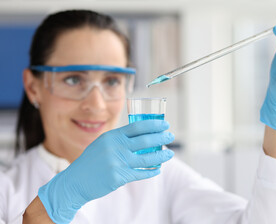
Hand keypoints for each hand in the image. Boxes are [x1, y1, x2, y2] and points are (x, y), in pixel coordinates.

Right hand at [38, 120, 174, 223]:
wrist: (75, 181)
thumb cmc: (91, 162)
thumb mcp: (102, 144)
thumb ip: (120, 140)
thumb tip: (142, 136)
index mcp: (112, 136)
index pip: (137, 127)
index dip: (153, 125)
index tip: (164, 125)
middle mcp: (115, 147)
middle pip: (145, 140)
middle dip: (161, 137)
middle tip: (170, 136)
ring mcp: (117, 162)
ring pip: (146, 157)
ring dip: (161, 155)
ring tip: (170, 154)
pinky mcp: (118, 177)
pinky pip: (140, 173)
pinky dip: (151, 171)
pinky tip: (158, 169)